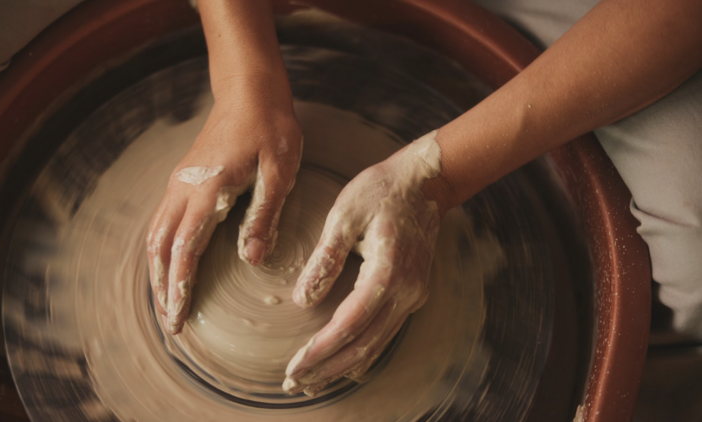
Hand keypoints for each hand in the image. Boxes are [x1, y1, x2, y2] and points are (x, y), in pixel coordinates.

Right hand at [146, 91, 301, 334]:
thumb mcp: (278, 172)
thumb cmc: (270, 129)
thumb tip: (252, 258)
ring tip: (166, 304)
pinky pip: (162, 222)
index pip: (185, 249)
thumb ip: (264, 215)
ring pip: (155, 236)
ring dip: (157, 273)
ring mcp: (180, 184)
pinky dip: (161, 252)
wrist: (250, 92)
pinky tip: (170, 266)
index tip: (178, 319)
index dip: (179, 287)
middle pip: (160, 249)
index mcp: (207, 190)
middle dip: (162, 290)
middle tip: (170, 325)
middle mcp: (184, 189)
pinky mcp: (184, 180)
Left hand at [283, 131, 445, 395]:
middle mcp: (406, 292)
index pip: (348, 324)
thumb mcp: (344, 214)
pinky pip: (386, 332)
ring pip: (377, 344)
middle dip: (328, 368)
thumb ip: (324, 258)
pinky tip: (345, 364)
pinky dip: (363, 352)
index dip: (320, 350)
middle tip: (295, 384)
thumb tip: (302, 299)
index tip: (294, 367)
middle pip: (364, 345)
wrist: (425, 181)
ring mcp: (413, 295)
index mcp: (387, 273)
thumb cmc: (382, 191)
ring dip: (344, 366)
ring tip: (313, 382)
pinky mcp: (412, 293)